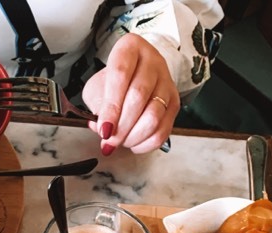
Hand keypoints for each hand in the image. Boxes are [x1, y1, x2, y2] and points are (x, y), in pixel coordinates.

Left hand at [82, 33, 179, 155]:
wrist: (137, 76)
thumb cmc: (115, 81)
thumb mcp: (97, 86)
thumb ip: (96, 104)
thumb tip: (103, 129)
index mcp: (130, 48)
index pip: (121, 75)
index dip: (111, 107)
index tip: (104, 129)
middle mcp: (152, 61)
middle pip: (138, 96)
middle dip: (121, 126)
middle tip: (110, 140)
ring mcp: (167, 81)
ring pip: (153, 116)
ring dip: (134, 136)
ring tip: (121, 141)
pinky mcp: (175, 102)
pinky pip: (163, 130)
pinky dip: (146, 143)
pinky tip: (134, 143)